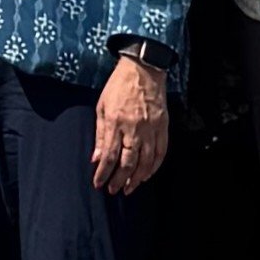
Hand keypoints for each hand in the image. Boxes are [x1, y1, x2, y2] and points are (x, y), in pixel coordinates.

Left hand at [91, 55, 169, 194]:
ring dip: (137, 178)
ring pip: (146, 161)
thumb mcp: (102, 106)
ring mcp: (151, 128)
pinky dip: (155, 166)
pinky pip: (161, 152)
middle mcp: (134, 128)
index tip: (99, 184)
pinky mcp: (163, 126)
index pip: (109, 156)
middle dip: (120, 180)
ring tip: (130, 188)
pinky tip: (147, 174)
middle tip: (114, 190)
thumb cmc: (119, 86)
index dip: (103, 173)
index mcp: (115, 122)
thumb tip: (96, 158)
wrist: (143, 69)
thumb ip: (100, 134)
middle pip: (128, 162)